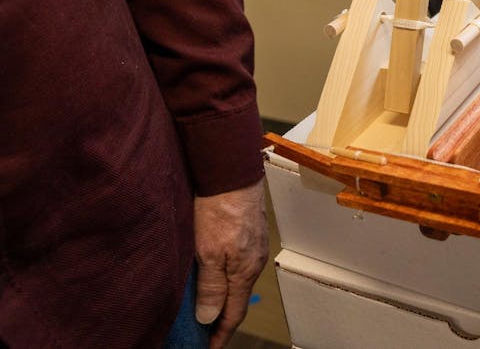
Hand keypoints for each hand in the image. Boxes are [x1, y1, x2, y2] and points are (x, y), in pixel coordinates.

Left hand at [193, 177, 268, 348]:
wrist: (233, 172)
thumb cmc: (219, 209)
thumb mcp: (207, 252)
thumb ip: (210, 286)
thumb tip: (209, 318)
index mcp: (244, 272)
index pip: (233, 313)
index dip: (220, 334)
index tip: (208, 348)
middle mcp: (254, 262)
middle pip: (237, 298)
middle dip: (221, 318)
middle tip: (202, 331)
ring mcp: (254, 247)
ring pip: (237, 281)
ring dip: (222, 296)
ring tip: (205, 306)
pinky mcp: (250, 233)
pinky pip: (238, 265)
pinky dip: (225, 278)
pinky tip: (213, 275)